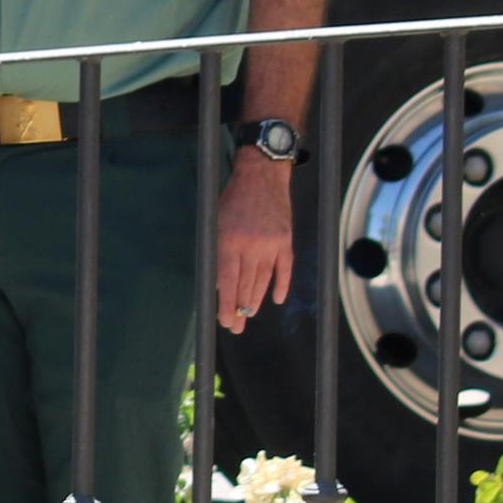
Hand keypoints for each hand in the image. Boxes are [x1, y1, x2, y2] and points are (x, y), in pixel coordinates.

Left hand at [213, 158, 296, 333]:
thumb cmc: (232, 199)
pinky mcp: (285, 240)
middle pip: (245, 285)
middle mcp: (251, 245)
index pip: (227, 282)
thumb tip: (219, 284)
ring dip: (255, 300)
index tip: (224, 321)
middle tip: (235, 326)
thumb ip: (217, 252)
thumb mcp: (216, 223)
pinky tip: (274, 299)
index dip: (225, 304)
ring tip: (248, 315)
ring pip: (264, 281)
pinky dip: (280, 286)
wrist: (261, 175)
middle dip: (239, 309)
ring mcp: (271, 244)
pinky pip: (284, 269)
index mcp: (228, 240)